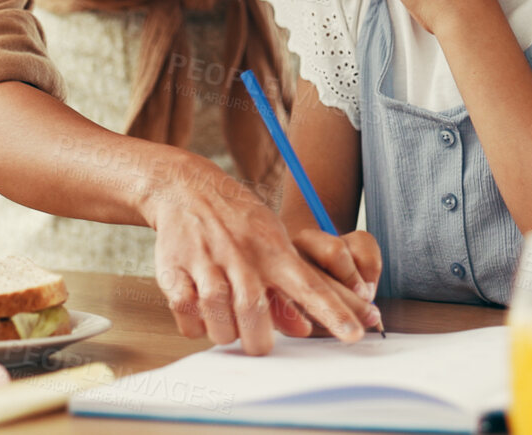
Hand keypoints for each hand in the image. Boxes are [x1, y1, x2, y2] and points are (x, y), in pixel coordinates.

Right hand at [142, 156, 382, 354]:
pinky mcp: (174, 268)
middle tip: (258, 344)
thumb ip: (289, 288)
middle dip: (257, 341)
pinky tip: (202, 318)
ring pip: (218, 319)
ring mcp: (207, 261)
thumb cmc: (239, 223)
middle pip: (255, 312)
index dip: (334, 312)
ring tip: (228, 326)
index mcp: (274, 250)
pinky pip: (186, 314)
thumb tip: (306, 329)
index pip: (311, 285)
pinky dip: (195, 326)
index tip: (356, 335)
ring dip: (225, 333)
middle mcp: (243, 255)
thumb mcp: (272, 243)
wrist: (188, 187)